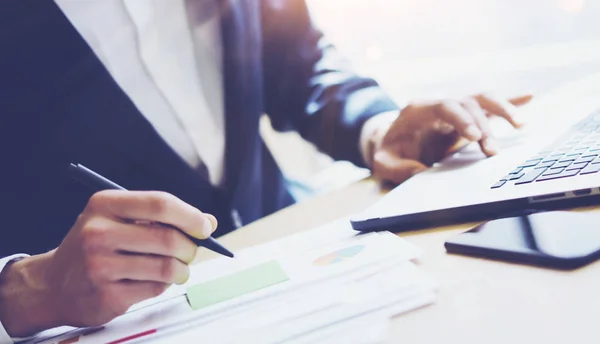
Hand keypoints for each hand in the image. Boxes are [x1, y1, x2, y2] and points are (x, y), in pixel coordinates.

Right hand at [0, 191, 216, 336]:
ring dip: (181, 269)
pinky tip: (151, 280)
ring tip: (176, 268)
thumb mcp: (119, 219)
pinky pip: (156, 288)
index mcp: (104, 205)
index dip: (190, 216)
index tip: (205, 226)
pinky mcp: (107, 295)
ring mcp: (100, 266)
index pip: (160, 204)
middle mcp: (98, 232)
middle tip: (191, 251)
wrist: (53, 284)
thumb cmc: (95, 246)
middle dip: (190, 247)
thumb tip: (209, 222)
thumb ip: (163, 218)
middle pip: (168, 238)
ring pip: (167, 267)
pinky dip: (163, 285)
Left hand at [370, 93, 532, 183]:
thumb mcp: (383, 162)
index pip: (444, 106)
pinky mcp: (466, 116)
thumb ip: (396, 168)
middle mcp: (439, 105)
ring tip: (520, 125)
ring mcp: (455, 109)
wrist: (392, 140)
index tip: (475, 136)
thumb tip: (421, 173)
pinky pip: (488, 105)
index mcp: (418, 110)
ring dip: (502, 109)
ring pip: (481, 99)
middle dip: (483, 126)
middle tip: (491, 151)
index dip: (461, 119)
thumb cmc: (389, 150)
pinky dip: (508, 101)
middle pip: (467, 104)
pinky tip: (528, 98)